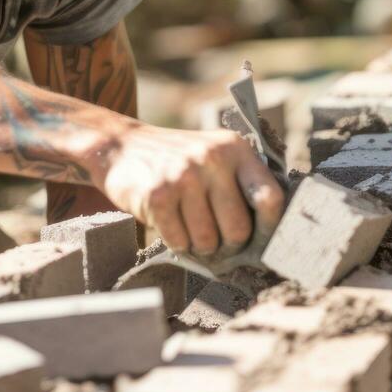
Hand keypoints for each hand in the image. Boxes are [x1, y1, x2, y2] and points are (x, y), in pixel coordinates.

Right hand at [97, 126, 284, 255]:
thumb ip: (242, 183)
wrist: (120, 147)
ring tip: (187, 225)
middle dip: (226, 244)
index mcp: (234, 148)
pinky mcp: (158, 194)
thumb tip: (272, 236)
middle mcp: (212, 158)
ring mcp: (184, 175)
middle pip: (238, 229)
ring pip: (208, 241)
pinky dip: (175, 241)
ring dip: (198, 244)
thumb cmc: (175, 161)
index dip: (269, 229)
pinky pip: (180, 241)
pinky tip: (168, 223)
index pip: (271, 198)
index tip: (260, 240)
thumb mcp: (213, 155)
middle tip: (214, 236)